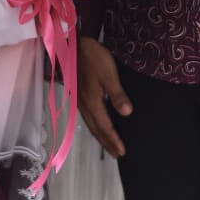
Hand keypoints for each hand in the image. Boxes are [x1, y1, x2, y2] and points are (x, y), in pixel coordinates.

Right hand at [78, 36, 131, 158]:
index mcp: (92, 102)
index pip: (105, 126)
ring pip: (90, 124)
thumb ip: (117, 94)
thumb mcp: (109, 74)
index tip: (122, 152)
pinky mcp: (78, 95)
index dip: (113, 140)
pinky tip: (98, 125)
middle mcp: (84, 105)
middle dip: (107, 143)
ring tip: (109, 145)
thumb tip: (126, 113)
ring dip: (100, 136)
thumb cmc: (93, 58)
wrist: (73, 45)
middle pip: (96, 129)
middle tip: (117, 154)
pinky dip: (95, 126)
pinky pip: (87, 117)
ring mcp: (79, 101)